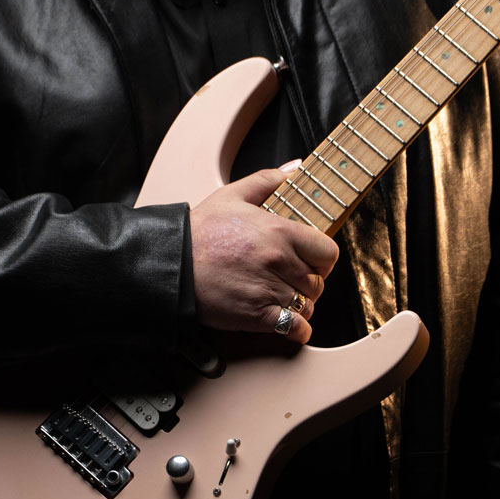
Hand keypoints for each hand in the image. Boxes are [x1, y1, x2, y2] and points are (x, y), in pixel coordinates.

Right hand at [189, 164, 338, 343]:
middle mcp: (278, 262)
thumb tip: (295, 168)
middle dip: (309, 282)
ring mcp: (269, 290)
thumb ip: (267, 180)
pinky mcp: (256, 316)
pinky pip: (294, 328)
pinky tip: (290, 323)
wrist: (172, 263)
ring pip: (308, 305)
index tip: (313, 260)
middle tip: (294, 279)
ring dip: (301, 304)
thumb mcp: (232, 194)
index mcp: (279, 232)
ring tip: (286, 296)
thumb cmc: (200, 231)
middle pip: (318, 281)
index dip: (323, 258)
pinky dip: (298, 329)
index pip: (327, 252)